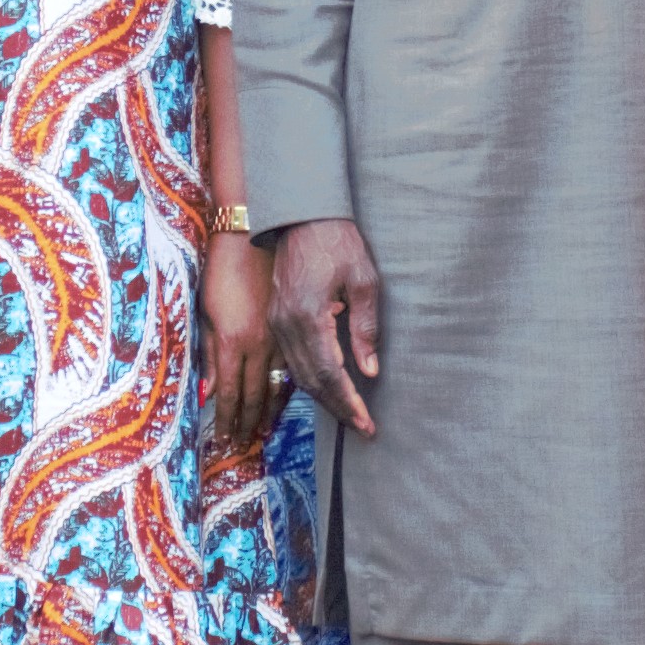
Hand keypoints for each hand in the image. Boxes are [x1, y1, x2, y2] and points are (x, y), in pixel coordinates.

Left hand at [203, 228, 279, 453]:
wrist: (256, 235)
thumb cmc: (225, 269)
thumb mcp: (208, 310)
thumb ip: (210, 351)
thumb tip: (208, 389)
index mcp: (234, 341)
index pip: (231, 394)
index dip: (229, 421)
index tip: (226, 443)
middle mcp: (260, 344)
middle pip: (257, 396)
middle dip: (250, 426)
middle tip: (243, 449)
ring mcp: (282, 336)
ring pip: (280, 384)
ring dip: (271, 412)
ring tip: (263, 434)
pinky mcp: (297, 326)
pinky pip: (295, 365)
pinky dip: (289, 387)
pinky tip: (285, 400)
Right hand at [268, 218, 383, 440]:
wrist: (301, 215)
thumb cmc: (338, 242)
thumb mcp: (363, 281)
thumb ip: (366, 328)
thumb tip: (369, 370)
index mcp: (309, 316)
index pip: (329, 373)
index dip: (348, 402)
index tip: (366, 423)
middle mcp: (286, 325)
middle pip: (310, 381)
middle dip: (338, 408)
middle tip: (362, 428)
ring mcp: (277, 322)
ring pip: (297, 374)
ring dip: (324, 398)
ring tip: (349, 414)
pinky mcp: (276, 318)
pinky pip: (291, 360)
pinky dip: (310, 379)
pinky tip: (329, 388)